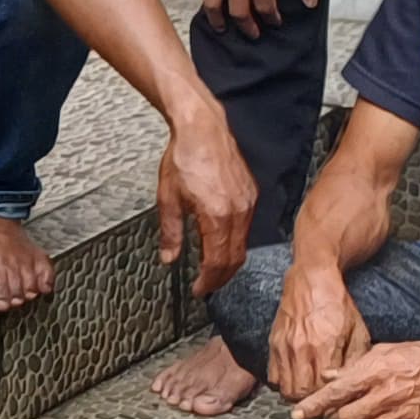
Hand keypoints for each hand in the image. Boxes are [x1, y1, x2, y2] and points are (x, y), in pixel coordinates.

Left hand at [154, 113, 252, 287]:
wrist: (202, 128)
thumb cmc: (184, 157)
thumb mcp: (168, 198)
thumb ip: (170, 232)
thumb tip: (169, 257)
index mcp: (216, 216)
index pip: (217, 262)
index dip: (208, 281)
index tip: (198, 290)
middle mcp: (238, 212)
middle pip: (234, 259)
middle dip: (220, 277)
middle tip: (206, 285)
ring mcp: (248, 202)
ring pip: (243, 244)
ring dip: (228, 260)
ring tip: (211, 268)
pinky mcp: (251, 193)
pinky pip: (246, 227)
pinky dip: (235, 241)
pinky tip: (221, 242)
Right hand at [262, 256, 370, 403]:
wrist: (312, 278)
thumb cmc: (339, 303)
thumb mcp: (358, 330)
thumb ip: (355, 359)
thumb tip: (350, 384)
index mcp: (326, 345)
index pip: (322, 388)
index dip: (328, 399)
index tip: (334, 400)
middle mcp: (302, 347)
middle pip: (300, 393)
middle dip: (311, 402)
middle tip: (321, 399)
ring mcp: (285, 346)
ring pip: (284, 388)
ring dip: (297, 394)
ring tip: (308, 391)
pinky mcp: (274, 343)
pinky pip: (273, 376)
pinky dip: (284, 382)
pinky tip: (296, 377)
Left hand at [292, 337, 419, 418]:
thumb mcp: (384, 351)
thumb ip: (354, 366)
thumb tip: (328, 377)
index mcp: (376, 371)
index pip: (335, 393)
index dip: (312, 406)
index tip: (297, 415)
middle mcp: (385, 394)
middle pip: (344, 418)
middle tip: (333, 416)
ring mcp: (400, 415)